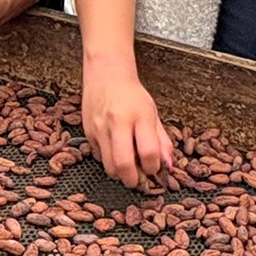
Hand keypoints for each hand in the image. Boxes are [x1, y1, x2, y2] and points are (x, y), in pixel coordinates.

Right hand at [82, 70, 174, 188]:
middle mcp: (117, 122)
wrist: (106, 76)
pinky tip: (114, 153)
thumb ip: (162, 140)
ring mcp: (100, 128)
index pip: (148, 152)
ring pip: (108, 165)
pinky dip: (108, 161)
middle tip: (138, 180)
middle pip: (124, 164)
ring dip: (120, 174)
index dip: (153, 167)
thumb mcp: (152, 113)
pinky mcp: (88, 132)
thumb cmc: (132, 95)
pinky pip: (98, 157)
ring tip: (127, 168)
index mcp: (139, 116)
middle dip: (133, 180)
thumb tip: (168, 164)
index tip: (153, 167)